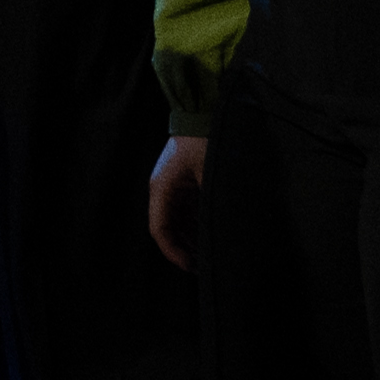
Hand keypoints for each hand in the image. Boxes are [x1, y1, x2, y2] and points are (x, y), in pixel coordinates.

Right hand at [146, 132, 206, 270]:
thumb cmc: (204, 141)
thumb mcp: (209, 175)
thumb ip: (210, 204)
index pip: (160, 229)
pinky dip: (193, 225)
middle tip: (200, 266)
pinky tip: (207, 235)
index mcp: (162, 189)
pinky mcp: (181, 183)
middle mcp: (162, 190)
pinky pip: (184, 211)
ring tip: (205, 254)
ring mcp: (171, 187)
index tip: (188, 265)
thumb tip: (219, 230)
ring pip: (175, 221)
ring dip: (188, 238)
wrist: (201, 113)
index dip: (172, 251)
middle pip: (166, 228)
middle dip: (181, 248)